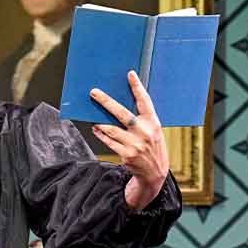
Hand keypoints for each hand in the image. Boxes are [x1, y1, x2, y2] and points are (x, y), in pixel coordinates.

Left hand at [89, 70, 169, 209]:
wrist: (155, 173)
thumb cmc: (152, 147)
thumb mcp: (154, 131)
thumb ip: (142, 119)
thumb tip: (120, 105)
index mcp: (154, 123)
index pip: (145, 101)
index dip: (137, 87)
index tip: (130, 74)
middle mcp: (145, 132)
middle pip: (122, 113)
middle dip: (106, 101)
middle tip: (94, 92)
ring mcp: (135, 144)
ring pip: (111, 128)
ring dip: (99, 121)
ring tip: (92, 116)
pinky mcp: (126, 154)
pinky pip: (108, 141)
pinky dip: (101, 134)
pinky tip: (96, 128)